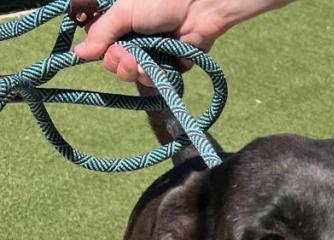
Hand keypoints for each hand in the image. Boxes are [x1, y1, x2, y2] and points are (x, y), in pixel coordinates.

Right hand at [73, 0, 289, 83]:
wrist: (198, 8)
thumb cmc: (158, 1)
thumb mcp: (123, 11)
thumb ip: (101, 33)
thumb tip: (79, 53)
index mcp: (117, 22)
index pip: (99, 46)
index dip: (103, 52)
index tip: (111, 48)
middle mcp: (132, 38)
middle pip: (115, 64)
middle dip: (119, 64)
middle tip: (128, 56)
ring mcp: (150, 53)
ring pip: (133, 75)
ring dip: (135, 73)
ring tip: (142, 63)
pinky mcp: (169, 66)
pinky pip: (155, 81)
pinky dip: (154, 78)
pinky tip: (159, 70)